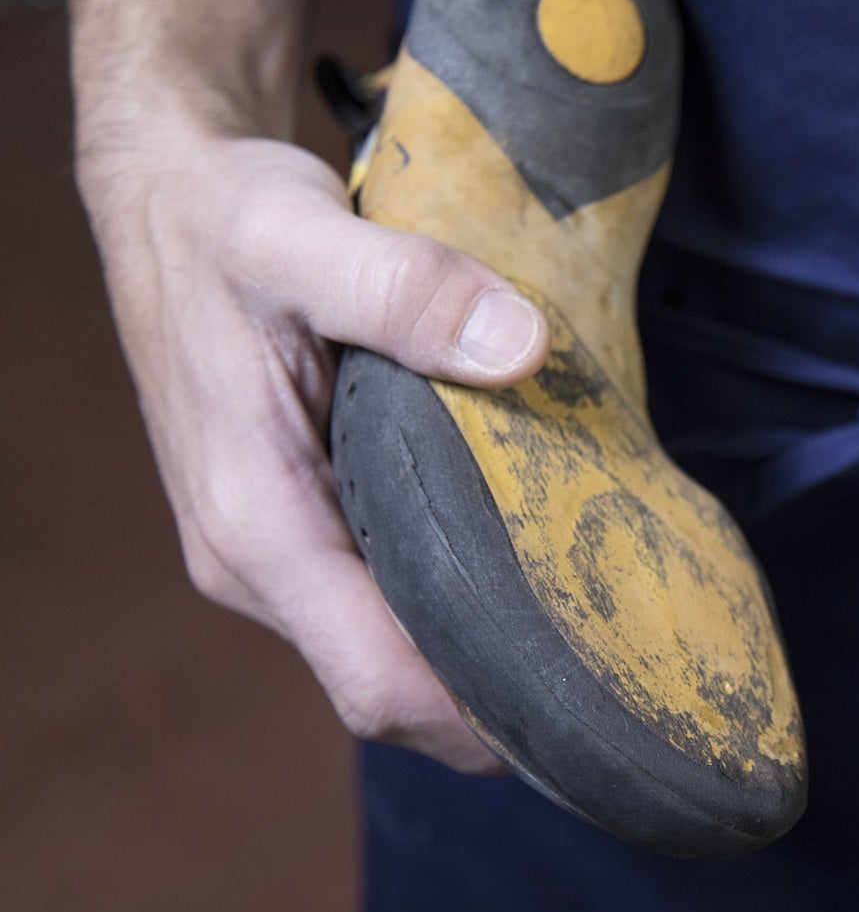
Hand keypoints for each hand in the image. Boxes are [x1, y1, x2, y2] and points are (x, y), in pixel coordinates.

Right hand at [83, 120, 548, 770]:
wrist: (173, 194)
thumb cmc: (227, 218)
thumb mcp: (302, 233)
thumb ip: (404, 289)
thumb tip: (521, 346)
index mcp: (254, 524)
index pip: (376, 683)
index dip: (481, 718)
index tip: (591, 710)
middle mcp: (259, 560)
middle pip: (395, 693)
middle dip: (502, 704)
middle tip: (632, 680)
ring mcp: (282, 547)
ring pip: (396, 652)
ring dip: (486, 658)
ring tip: (607, 637)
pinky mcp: (308, 520)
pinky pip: (391, 599)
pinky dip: (463, 606)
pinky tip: (543, 572)